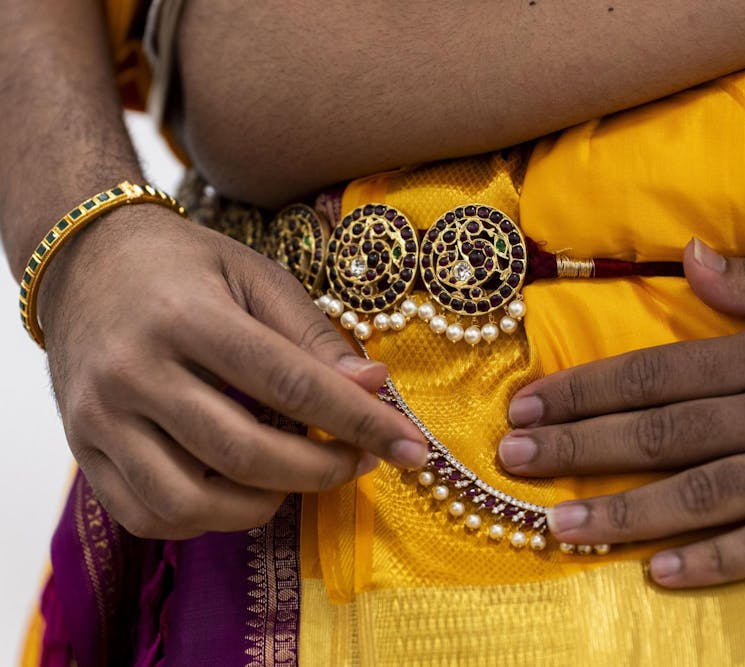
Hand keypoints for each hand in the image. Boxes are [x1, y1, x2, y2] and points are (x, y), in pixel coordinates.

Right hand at [40, 205, 425, 538]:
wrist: (84, 262)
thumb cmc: (186, 267)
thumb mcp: (256, 276)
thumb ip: (313, 335)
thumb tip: (376, 386)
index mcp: (187, 316)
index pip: (290, 384)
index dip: (360, 422)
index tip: (412, 448)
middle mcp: (134, 372)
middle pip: (245, 452)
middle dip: (321, 471)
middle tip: (359, 462)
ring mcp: (99, 418)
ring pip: (191, 500)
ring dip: (264, 505)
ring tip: (296, 476)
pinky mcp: (83, 450)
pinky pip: (147, 515)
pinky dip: (206, 520)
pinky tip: (239, 490)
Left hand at [499, 239, 744, 586]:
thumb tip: (687, 259)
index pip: (657, 373)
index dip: (587, 390)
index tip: (530, 405)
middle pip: (663, 435)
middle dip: (581, 450)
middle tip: (516, 464)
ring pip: (705, 494)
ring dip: (627, 513)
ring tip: (562, 528)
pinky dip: (718, 560)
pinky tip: (661, 574)